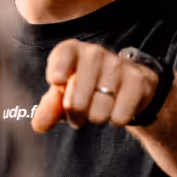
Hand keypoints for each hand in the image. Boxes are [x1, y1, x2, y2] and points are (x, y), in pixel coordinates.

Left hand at [32, 40, 158, 133]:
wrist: (124, 85)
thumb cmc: (84, 89)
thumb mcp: (62, 97)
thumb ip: (48, 109)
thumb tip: (38, 125)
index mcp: (71, 51)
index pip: (63, 55)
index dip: (59, 69)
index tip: (56, 81)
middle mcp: (94, 53)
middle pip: (77, 102)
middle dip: (76, 116)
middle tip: (81, 112)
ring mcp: (118, 65)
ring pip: (99, 113)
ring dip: (98, 118)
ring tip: (100, 107)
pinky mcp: (138, 80)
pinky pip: (120, 116)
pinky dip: (117, 119)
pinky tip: (118, 106)